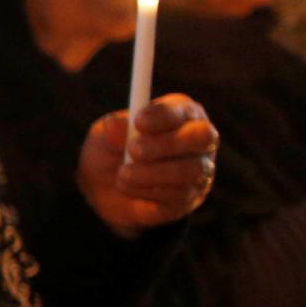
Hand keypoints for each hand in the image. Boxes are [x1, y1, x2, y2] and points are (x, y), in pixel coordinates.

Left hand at [76, 95, 218, 235]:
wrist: (104, 191)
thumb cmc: (110, 152)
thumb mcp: (103, 138)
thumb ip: (111, 131)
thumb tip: (116, 126)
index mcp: (180, 113)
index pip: (183, 110)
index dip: (163, 115)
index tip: (138, 122)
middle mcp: (198, 139)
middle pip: (202, 136)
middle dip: (166, 144)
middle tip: (134, 150)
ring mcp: (199, 170)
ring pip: (191, 170)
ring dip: (152, 173)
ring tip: (123, 174)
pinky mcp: (189, 197)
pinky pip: (179, 195)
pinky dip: (148, 191)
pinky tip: (129, 187)